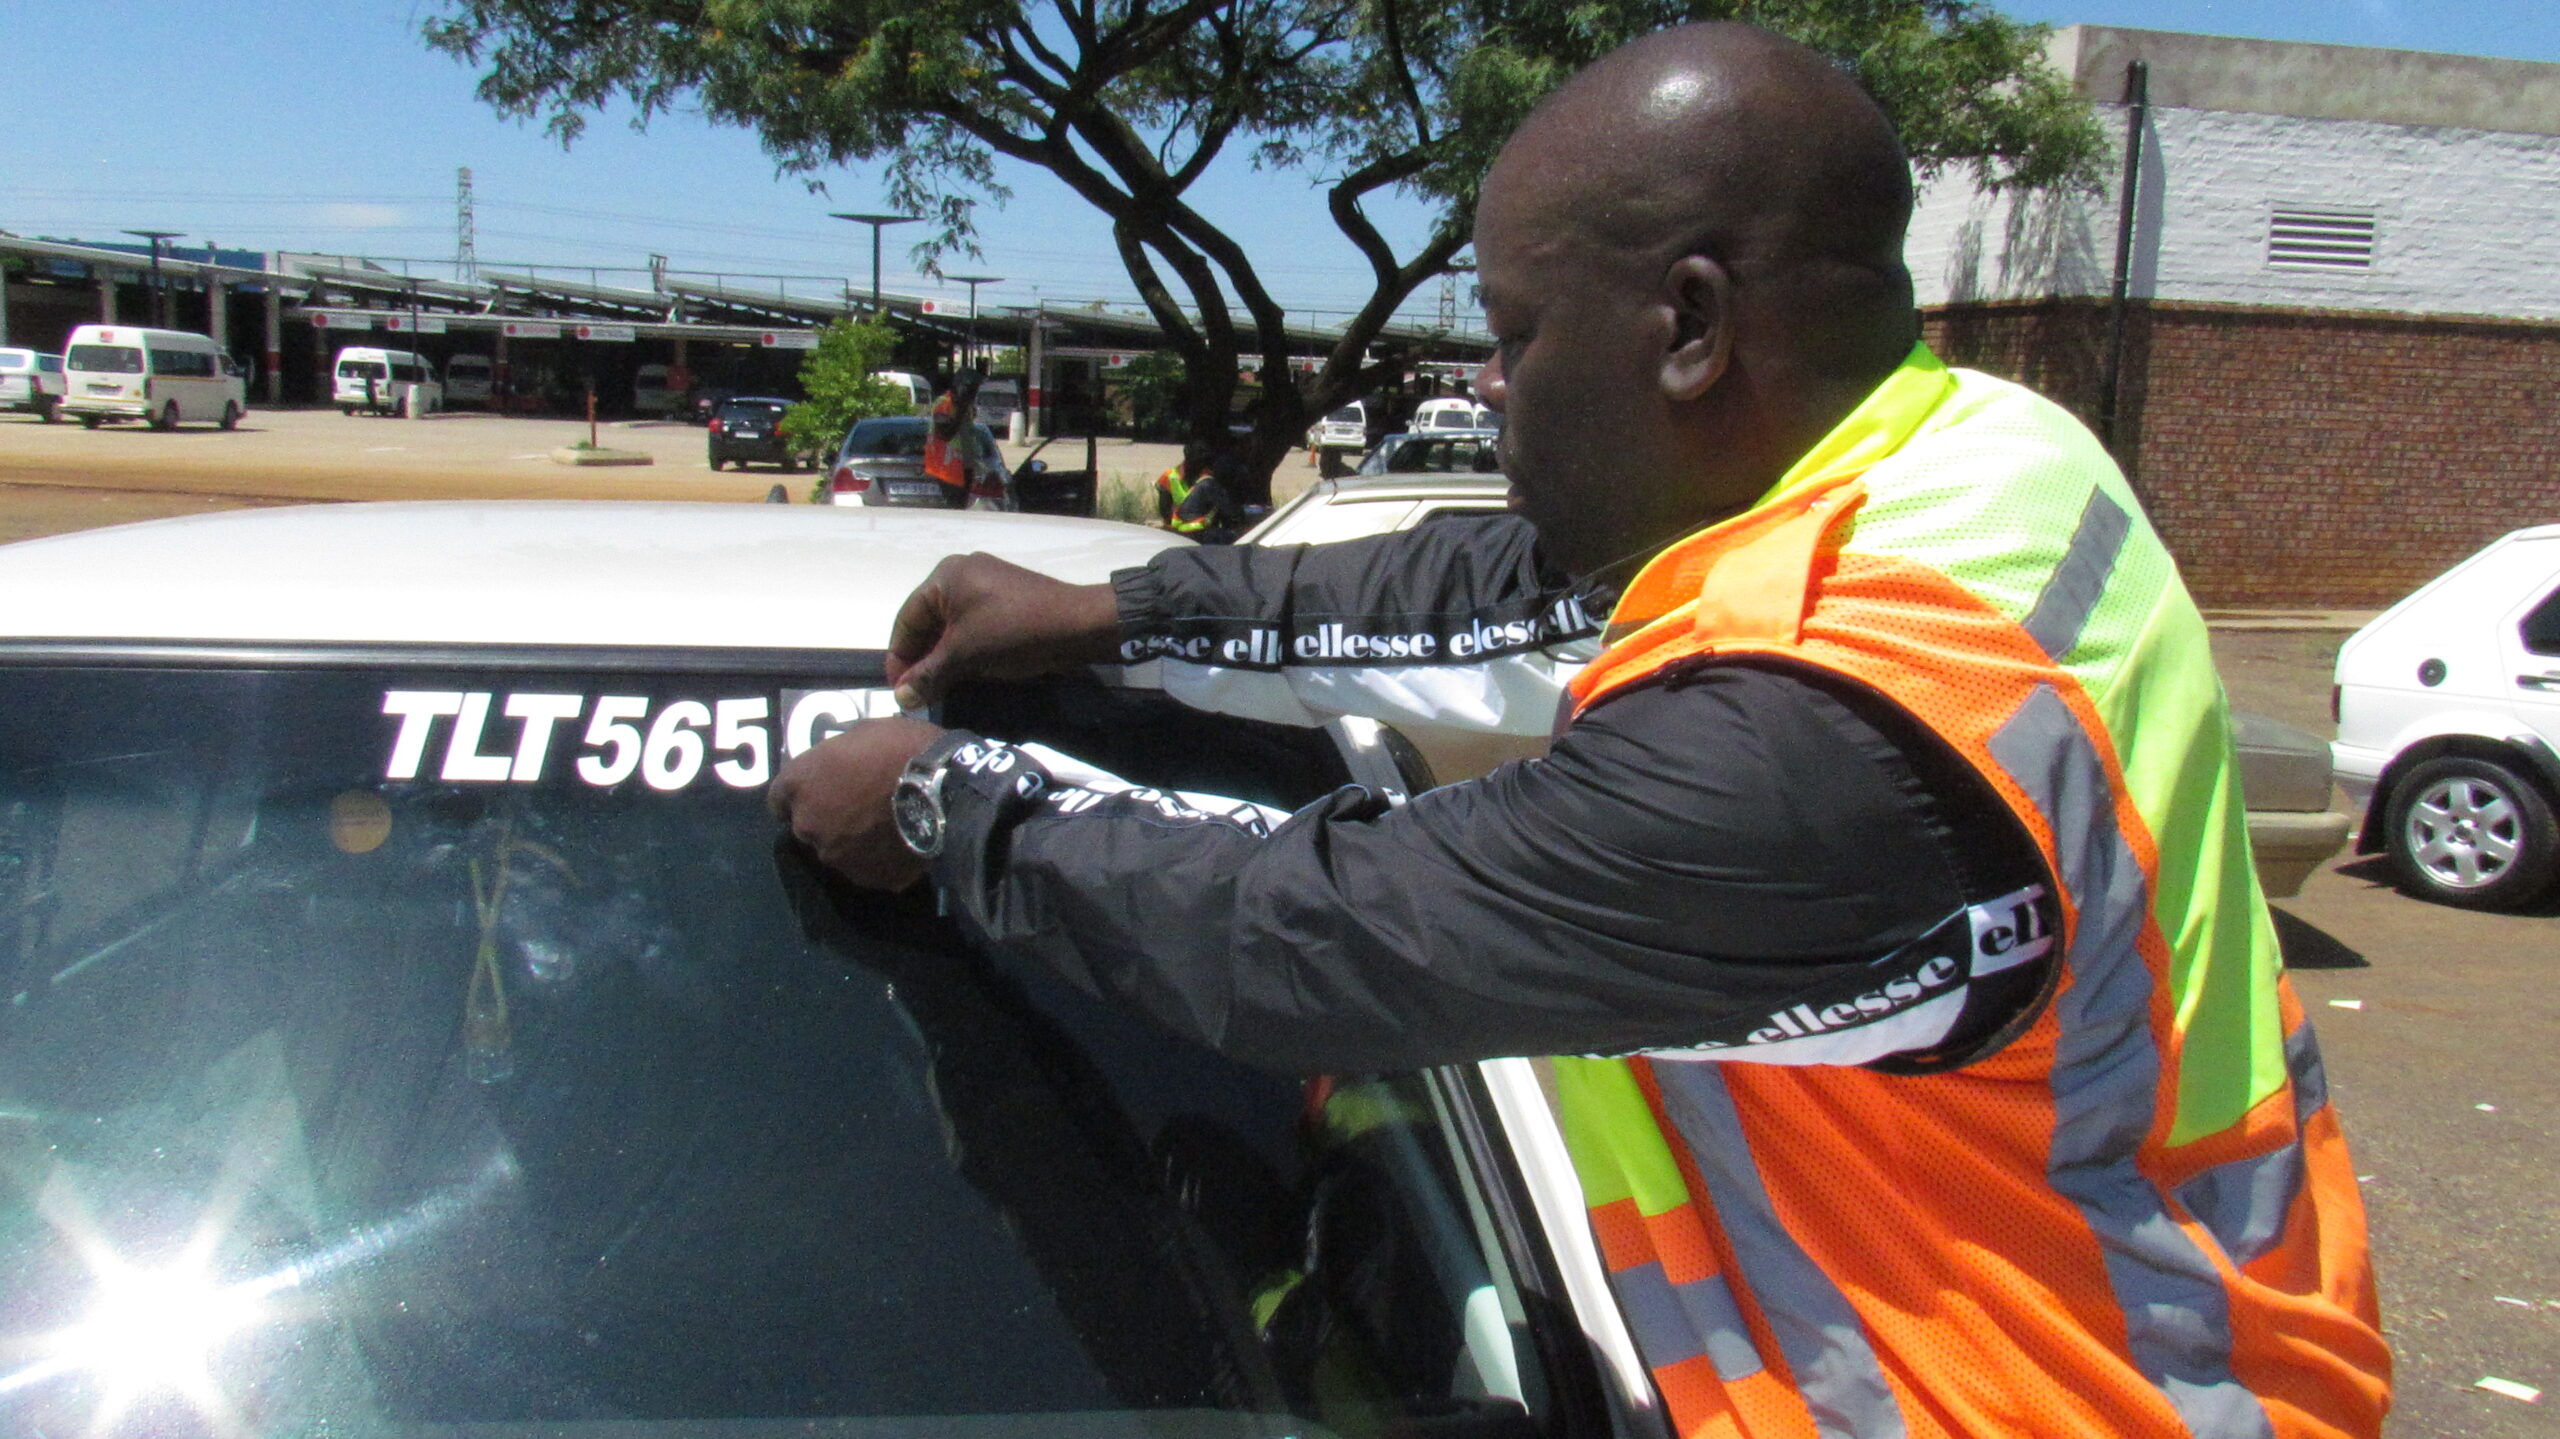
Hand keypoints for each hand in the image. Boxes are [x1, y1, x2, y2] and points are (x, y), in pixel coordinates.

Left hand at [769, 716, 946, 890]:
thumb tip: (841, 766)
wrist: (946, 789)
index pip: (778, 799)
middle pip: (807, 827)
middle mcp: (807, 825)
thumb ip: (838, 757)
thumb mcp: (862, 733)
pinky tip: (901, 842)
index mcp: (800, 783)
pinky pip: (868, 867)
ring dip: (852, 841)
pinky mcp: (867, 877)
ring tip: (885, 827)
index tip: (820, 789)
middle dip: (827, 818)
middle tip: (860, 805)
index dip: (801, 793)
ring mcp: (836, 856)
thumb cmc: (901, 748)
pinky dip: (879, 858)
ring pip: (837, 851)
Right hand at [884, 553, 1121, 708]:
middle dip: (921, 658)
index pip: (907, 619)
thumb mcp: (966, 655)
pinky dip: (964, 648)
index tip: (898, 690)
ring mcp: (986, 584)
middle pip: (927, 621)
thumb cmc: (1015, 633)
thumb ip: (929, 675)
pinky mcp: (1005, 599)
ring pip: (950, 626)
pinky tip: (963, 672)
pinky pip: (972, 625)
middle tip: (917, 693)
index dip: (899, 657)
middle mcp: (962, 573)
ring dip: (942, 657)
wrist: (1079, 625)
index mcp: (945, 577)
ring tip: (938, 688)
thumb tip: (900, 699)